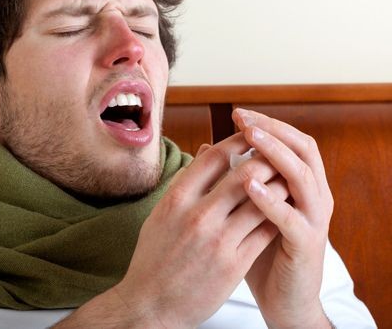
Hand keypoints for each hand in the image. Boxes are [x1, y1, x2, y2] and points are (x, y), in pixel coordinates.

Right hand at [108, 132, 288, 327]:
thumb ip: (185, 182)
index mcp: (176, 199)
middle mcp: (197, 215)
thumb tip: (206, 151)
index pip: (214, 157)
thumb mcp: (160, 214)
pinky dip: (277, 215)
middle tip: (277, 154)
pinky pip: (265, 230)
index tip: (251, 135)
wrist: (151, 304)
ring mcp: (218, 240)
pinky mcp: (234, 263)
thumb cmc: (154, 257)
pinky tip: (284, 209)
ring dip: (278, 185)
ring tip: (287, 178)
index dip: (238, 141)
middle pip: (244, 173)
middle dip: (265, 159)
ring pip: (261, 200)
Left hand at [233, 108, 333, 328]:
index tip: (238, 113)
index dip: (267, 125)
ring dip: (275, 155)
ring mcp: (313, 219)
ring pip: (303, 177)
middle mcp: (313, 196)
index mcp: (300, 185)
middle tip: (244, 118)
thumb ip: (231, 180)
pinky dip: (272, 199)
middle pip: (303, 149)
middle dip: (273, 131)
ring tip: (251, 138)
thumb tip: (205, 149)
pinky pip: (291, 217)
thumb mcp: (244, 208)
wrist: (281, 299)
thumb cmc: (259, 250)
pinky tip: (249, 186)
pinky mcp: (306, 244)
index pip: (290, 141)